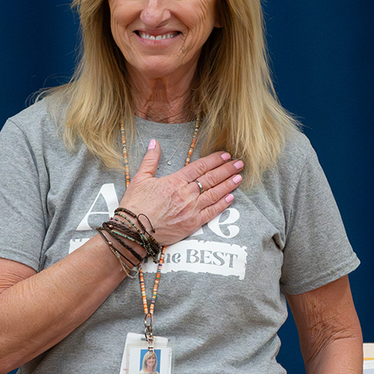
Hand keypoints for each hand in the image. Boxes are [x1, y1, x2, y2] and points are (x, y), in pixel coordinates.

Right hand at [119, 139, 243, 245]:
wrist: (133, 231)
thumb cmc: (135, 205)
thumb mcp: (140, 178)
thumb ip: (150, 160)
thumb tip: (154, 143)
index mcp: (174, 181)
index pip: (200, 167)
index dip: (215, 160)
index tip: (225, 154)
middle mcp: (186, 194)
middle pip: (211, 178)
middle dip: (227, 169)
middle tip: (240, 162)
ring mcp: (191, 209)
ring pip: (215, 194)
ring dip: (228, 184)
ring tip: (240, 176)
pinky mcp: (192, 224)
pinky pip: (211, 213)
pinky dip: (222, 204)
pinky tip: (231, 197)